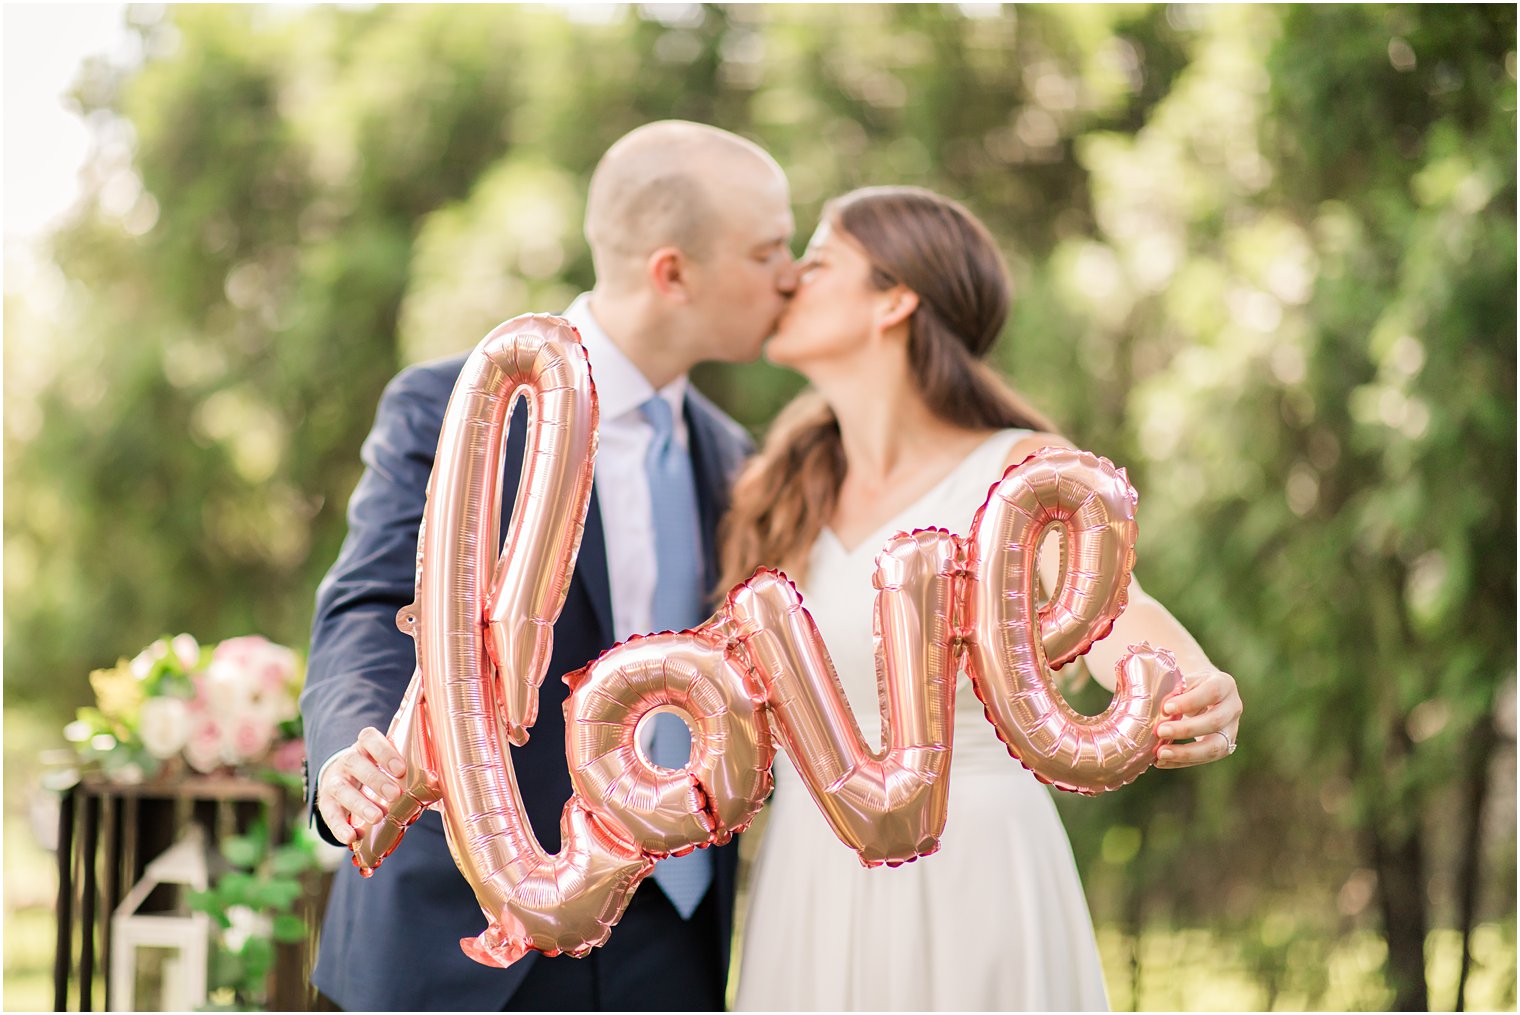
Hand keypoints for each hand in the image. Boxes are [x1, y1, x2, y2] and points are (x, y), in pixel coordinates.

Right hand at [317, 727, 406, 842]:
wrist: (343, 779)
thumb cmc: (377, 771)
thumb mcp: (388, 765)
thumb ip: (407, 773)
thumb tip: (436, 785)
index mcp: (365, 746)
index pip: (369, 739)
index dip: (384, 752)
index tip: (400, 769)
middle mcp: (347, 760)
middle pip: (355, 763)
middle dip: (376, 779)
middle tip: (395, 794)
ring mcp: (334, 781)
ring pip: (342, 788)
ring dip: (360, 804)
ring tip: (377, 817)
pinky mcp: (326, 802)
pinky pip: (330, 814)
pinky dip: (339, 827)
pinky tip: (351, 837)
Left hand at [1155, 668, 1241, 768]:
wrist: (1204, 694)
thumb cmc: (1188, 685)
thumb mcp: (1182, 680)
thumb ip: (1171, 690)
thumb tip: (1153, 707)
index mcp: (1223, 684)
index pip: (1212, 692)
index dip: (1190, 701)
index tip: (1166, 708)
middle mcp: (1233, 707)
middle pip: (1215, 721)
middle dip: (1186, 729)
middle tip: (1160, 731)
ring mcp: (1231, 730)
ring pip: (1215, 746)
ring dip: (1186, 753)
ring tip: (1160, 754)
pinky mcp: (1224, 747)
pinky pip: (1205, 759)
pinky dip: (1181, 761)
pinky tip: (1161, 761)